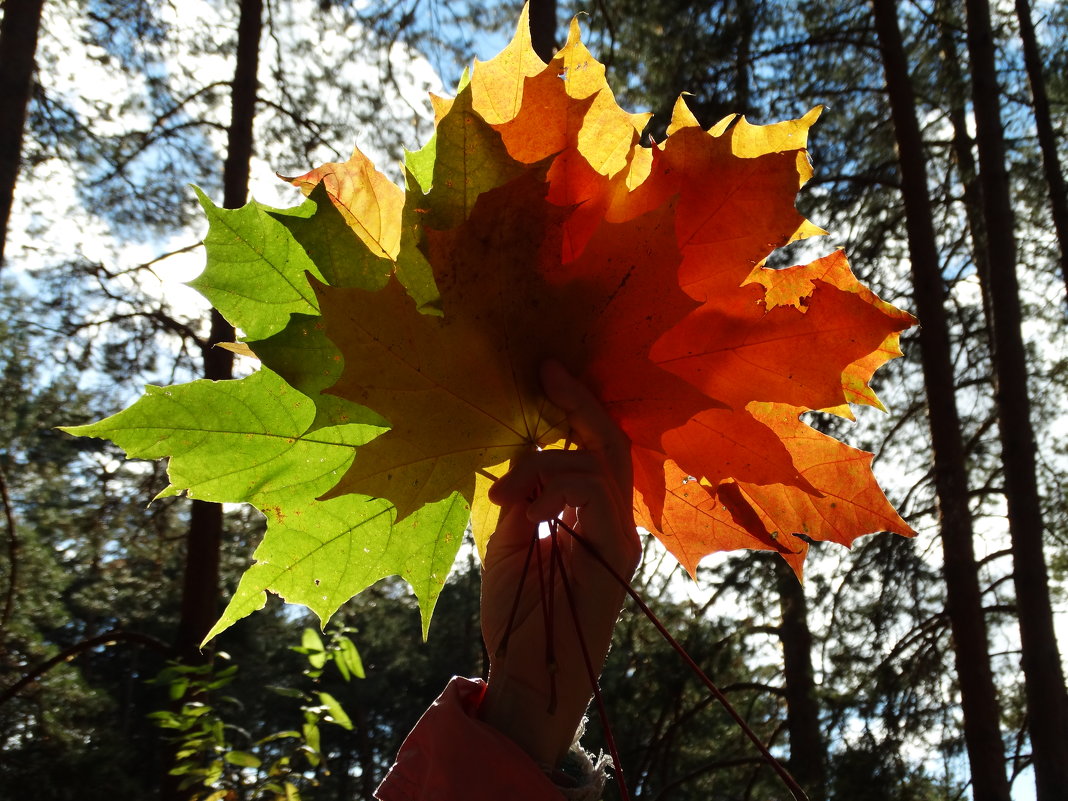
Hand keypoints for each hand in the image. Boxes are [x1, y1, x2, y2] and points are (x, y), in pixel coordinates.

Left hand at [479, 360, 640, 766]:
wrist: (527, 673)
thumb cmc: (515, 612)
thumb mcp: (508, 540)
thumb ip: (522, 496)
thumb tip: (524, 452)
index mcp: (589, 512)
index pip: (593, 446)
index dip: (575, 406)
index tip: (545, 371)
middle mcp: (614, 518)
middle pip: (609, 442)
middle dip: (580, 403)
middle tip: (548, 372)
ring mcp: (621, 535)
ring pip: (600, 464)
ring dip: (548, 464)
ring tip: (507, 496)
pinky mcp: (618, 553)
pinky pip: (597, 495)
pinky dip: (556, 489)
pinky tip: (528, 510)